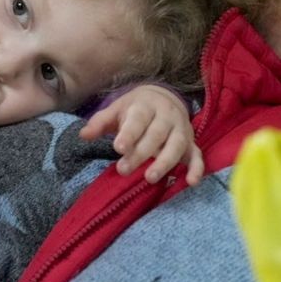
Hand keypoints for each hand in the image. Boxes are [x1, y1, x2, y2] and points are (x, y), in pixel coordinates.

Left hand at [80, 85, 203, 185]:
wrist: (163, 98)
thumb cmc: (135, 109)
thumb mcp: (116, 110)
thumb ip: (100, 123)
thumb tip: (83, 135)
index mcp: (146, 106)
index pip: (138, 119)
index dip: (129, 133)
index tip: (118, 147)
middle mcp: (167, 117)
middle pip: (155, 135)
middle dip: (140, 153)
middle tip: (123, 170)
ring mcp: (181, 130)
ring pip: (176, 146)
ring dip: (165, 162)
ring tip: (150, 178)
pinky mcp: (191, 144)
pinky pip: (197, 156)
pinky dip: (196, 168)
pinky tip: (191, 182)